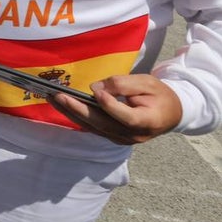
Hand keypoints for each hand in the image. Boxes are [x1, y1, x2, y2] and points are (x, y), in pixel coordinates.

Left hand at [49, 74, 183, 144]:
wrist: (170, 113)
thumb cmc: (159, 95)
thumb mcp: (148, 83)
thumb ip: (123, 84)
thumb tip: (95, 88)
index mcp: (148, 122)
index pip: (126, 117)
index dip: (110, 105)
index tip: (96, 92)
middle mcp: (132, 135)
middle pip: (102, 124)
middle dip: (78, 109)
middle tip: (58, 95)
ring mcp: (121, 138)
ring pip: (93, 127)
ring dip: (70, 112)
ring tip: (52, 98)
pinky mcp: (112, 136)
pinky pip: (92, 127)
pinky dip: (76, 115)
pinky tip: (62, 104)